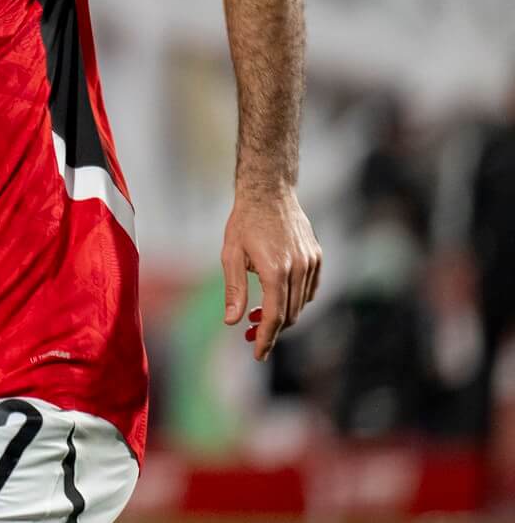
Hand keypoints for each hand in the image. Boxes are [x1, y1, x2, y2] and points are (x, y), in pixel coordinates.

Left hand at [221, 187, 321, 360]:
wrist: (269, 193)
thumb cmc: (244, 222)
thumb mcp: (230, 255)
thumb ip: (234, 290)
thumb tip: (231, 322)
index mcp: (275, 270)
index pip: (275, 316)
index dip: (266, 338)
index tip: (257, 354)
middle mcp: (298, 269)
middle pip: (289, 314)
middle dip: (270, 329)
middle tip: (249, 334)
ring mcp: (311, 263)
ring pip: (301, 304)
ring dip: (282, 315)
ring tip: (258, 314)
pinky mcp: (317, 257)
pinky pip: (310, 290)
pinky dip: (295, 300)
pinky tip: (277, 298)